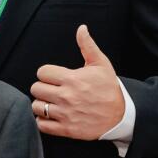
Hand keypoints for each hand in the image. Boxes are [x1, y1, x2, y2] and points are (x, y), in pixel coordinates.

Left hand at [31, 25, 126, 139]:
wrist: (121, 114)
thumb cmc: (109, 88)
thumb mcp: (101, 64)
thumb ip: (88, 45)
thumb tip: (81, 28)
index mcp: (72, 79)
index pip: (42, 72)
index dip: (47, 73)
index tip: (53, 77)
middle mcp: (66, 96)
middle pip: (36, 89)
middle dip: (42, 87)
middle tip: (51, 89)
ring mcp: (65, 114)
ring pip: (37, 107)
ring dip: (41, 104)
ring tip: (51, 103)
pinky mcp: (66, 129)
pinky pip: (42, 125)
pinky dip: (44, 121)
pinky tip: (51, 116)